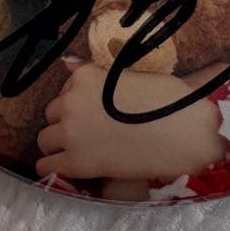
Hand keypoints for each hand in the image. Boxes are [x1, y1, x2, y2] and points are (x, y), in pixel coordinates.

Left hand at [35, 63, 224, 180]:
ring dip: (59, 144)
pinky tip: (70, 169)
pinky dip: (54, 168)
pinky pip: (45, 166)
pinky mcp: (76, 162)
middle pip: (52, 113)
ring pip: (44, 139)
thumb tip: (66, 61)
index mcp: (86, 76)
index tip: (94, 111)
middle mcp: (72, 101)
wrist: (184, 133)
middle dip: (66, 122)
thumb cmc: (167, 100)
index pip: (66, 89)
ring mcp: (71, 132)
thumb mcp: (132, 74)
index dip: (79, 101)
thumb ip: (98, 71)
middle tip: (88, 132)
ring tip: (79, 151)